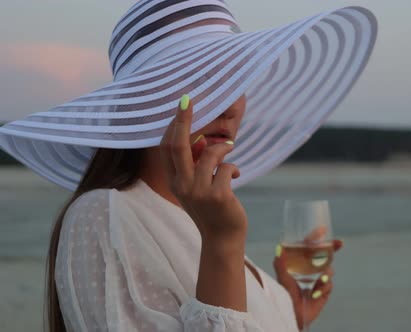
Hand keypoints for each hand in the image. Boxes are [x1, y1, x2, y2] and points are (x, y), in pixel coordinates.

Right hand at [159, 95, 246, 242]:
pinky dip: (233, 167)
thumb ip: (196, 165)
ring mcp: (199, 191)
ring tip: (230, 151)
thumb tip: (203, 139)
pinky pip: (227, 168)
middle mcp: (182, 185)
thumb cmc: (211, 208)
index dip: (173, 126)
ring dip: (224, 148)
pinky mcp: (218, 196)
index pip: (166, 148)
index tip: (181, 105)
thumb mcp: (197, 186)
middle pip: (178, 146)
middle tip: (188, 100)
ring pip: (210, 154)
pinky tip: (235, 176)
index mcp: (174, 181)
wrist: (221, 239)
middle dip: (183, 121)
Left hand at [274, 238, 342, 329]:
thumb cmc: (284, 295)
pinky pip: (329, 285)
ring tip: (323, 277)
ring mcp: (318, 280)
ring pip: (329, 270)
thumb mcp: (282, 278)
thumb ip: (280, 264)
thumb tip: (278, 247)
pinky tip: (315, 292)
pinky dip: (323, 287)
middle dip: (333, 248)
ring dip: (327, 273)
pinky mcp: (324, 291)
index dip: (318, 238)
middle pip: (325, 255)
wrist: (292, 314)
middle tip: (340, 243)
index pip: (311, 247)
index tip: (324, 229)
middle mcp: (310, 270)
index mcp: (301, 263)